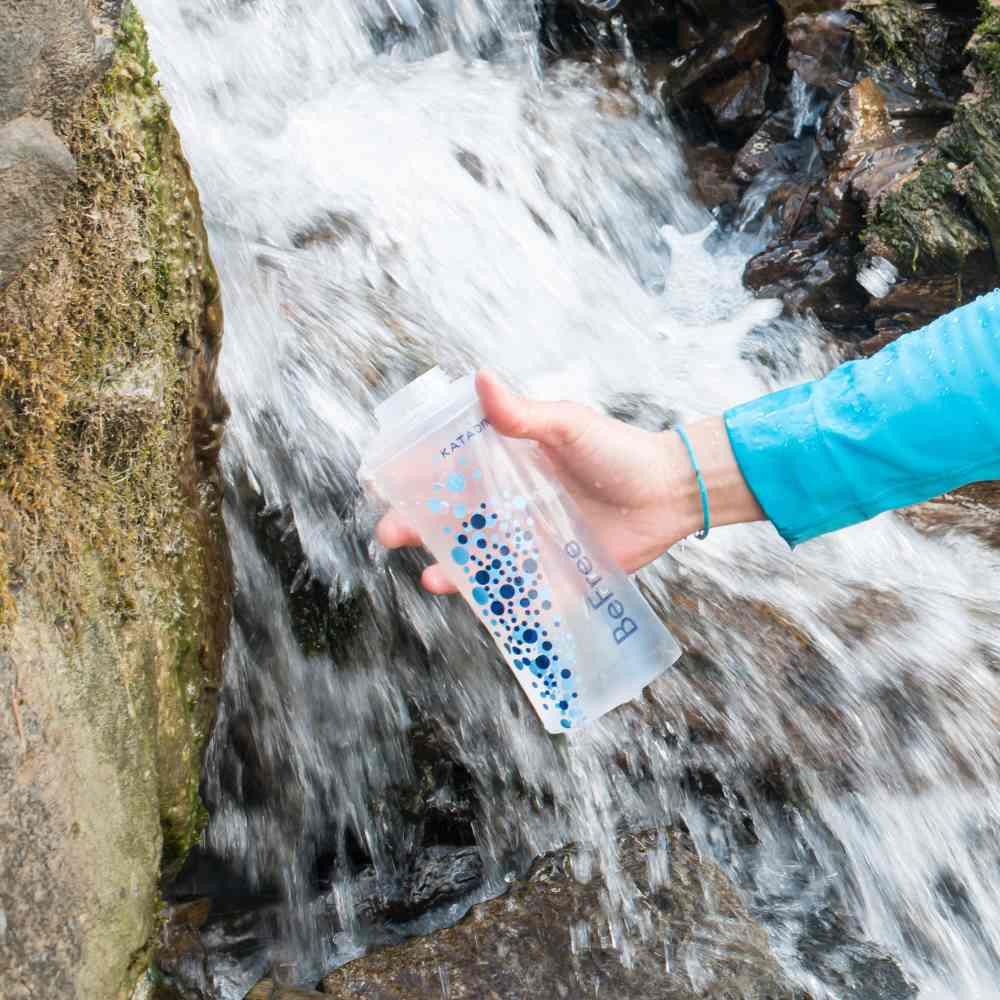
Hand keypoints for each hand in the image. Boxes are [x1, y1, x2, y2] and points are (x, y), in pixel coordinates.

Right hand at [376, 370, 763, 593]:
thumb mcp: (567, 427)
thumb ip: (522, 414)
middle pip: (452, 519)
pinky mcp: (554, 574)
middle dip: (418, 527)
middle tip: (391, 532)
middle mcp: (511, 506)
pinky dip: (496, 601)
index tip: (384, 484)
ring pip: (477, 558)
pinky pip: (517, 592)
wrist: (668, 492)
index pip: (449, 472)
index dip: (416, 479)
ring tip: (431, 576)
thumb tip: (480, 377)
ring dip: (449, 568)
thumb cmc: (617, 451)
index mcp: (506, 467)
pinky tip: (481, 605)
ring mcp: (530, 542)